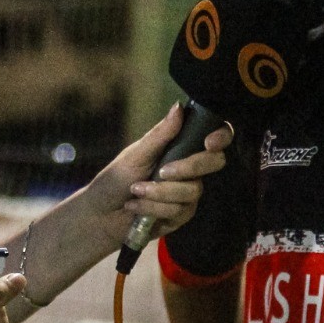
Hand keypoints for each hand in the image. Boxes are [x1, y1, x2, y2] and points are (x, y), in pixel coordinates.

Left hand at [84, 103, 233, 245]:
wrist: (101, 213)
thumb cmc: (116, 179)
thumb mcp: (136, 154)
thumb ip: (160, 135)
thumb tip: (179, 106)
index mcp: (181, 148)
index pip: (215, 138)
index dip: (222, 136)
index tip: (209, 142)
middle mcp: (190, 169)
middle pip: (213, 163)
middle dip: (188, 167)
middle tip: (162, 171)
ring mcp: (188, 194)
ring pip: (192, 191)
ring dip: (159, 193)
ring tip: (135, 191)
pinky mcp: (181, 216)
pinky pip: (178, 211)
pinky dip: (152, 208)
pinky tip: (135, 207)